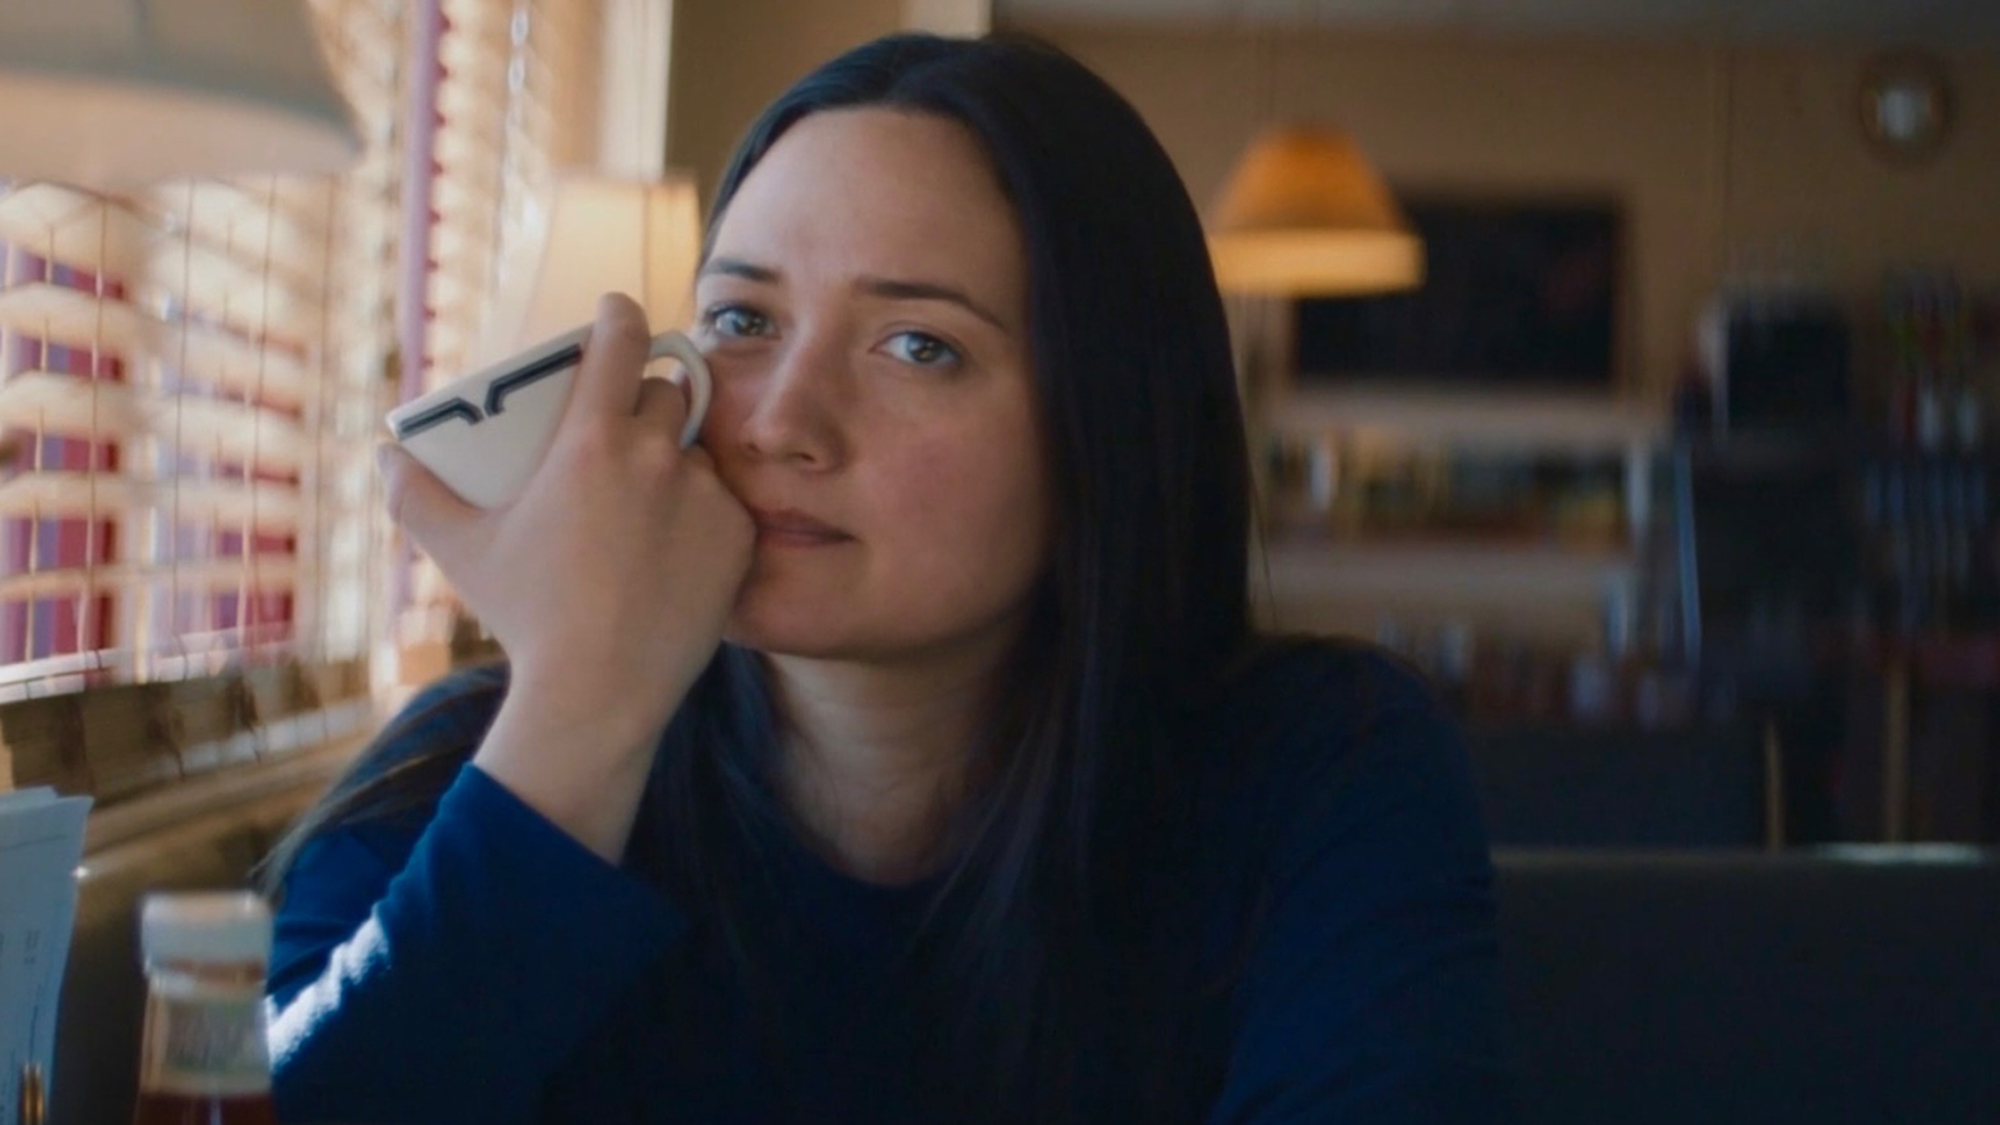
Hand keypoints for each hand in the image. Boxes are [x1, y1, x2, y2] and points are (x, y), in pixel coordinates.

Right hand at [379, 294, 752, 852]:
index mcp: (591, 440)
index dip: (619, 314)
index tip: (616, 312)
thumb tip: (387, 457)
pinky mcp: (737, 536)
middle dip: (647, 395)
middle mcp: (657, 455)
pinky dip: (703, 513)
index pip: (619, 340)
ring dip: (677, 458)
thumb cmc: (526, 616)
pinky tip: (676, 545)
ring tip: (648, 500)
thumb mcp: (459, 550)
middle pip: (665, 391)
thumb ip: (415, 495)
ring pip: (696, 451)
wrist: (598, 692)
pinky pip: (724, 503)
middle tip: (625, 426)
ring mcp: (704, 495)